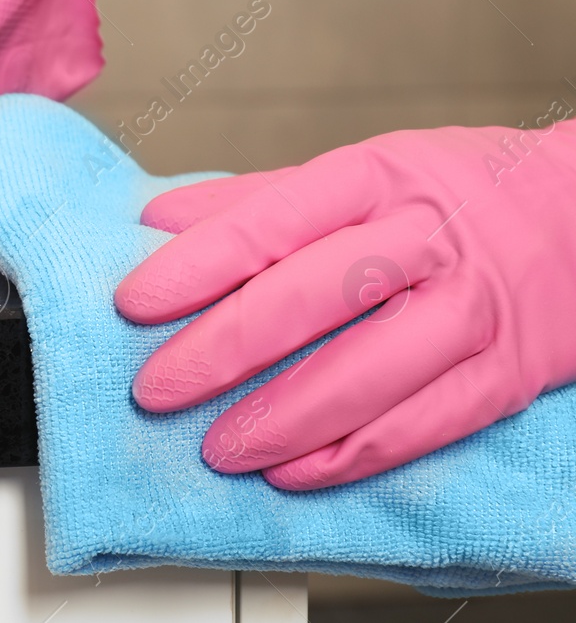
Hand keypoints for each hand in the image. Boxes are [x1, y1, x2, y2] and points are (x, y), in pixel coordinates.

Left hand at [116, 121, 575, 489]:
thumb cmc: (456, 192)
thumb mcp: (365, 171)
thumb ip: (263, 199)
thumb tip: (160, 220)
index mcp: (376, 176)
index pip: (271, 220)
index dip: (196, 265)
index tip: (134, 303)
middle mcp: (424, 238)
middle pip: (310, 298)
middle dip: (222, 352)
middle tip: (157, 388)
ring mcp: (471, 307)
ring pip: (367, 371)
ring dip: (282, 420)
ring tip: (219, 448)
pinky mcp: (508, 370)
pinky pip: (425, 422)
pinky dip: (354, 455)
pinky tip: (297, 472)